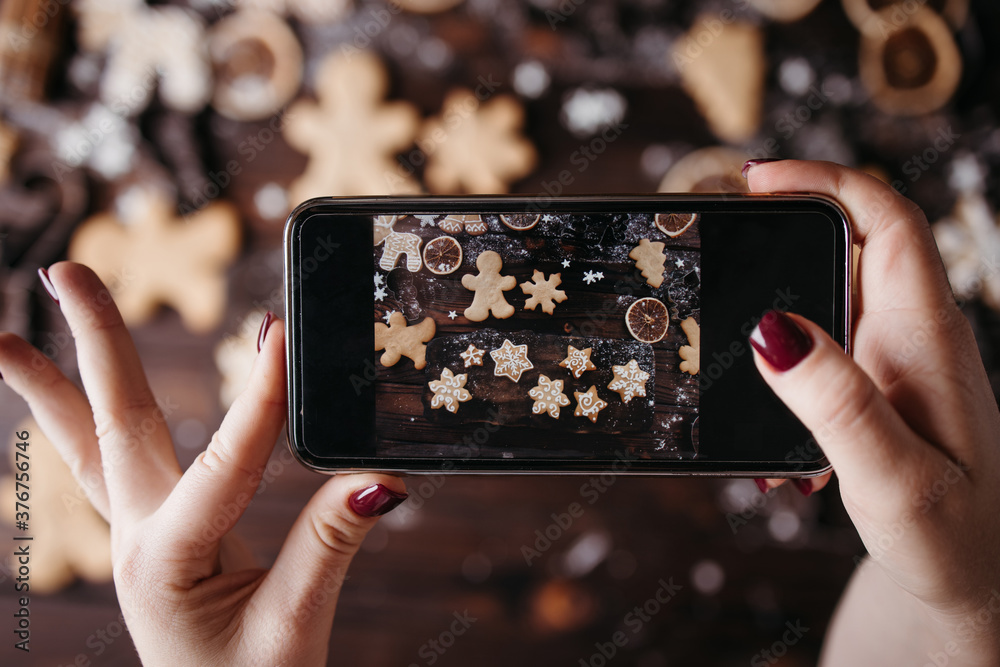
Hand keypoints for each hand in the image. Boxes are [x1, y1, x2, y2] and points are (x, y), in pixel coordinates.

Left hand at [0, 262, 407, 665]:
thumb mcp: (293, 628)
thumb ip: (330, 548)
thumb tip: (378, 480)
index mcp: (171, 560)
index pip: (225, 463)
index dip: (261, 398)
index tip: (281, 333)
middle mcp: (140, 539)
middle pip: (111, 426)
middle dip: (88, 345)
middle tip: (62, 270)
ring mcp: (138, 538)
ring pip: (90, 447)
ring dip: (52, 386)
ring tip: (3, 336)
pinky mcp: (155, 540)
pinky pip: (109, 469)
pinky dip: (86, 426)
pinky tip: (76, 403)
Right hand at [744, 160, 999, 664]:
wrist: (983, 585)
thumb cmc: (956, 540)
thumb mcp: (893, 478)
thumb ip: (835, 403)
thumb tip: (770, 328)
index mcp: (928, 339)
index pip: (888, 221)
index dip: (826, 181)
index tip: (757, 179)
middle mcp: (914, 337)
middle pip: (853, 241)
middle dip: (785, 227)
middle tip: (720, 236)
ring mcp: (895, 362)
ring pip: (831, 295)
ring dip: (777, 307)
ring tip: (727, 341)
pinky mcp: (878, 389)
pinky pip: (824, 350)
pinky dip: (784, 364)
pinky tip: (768, 421)